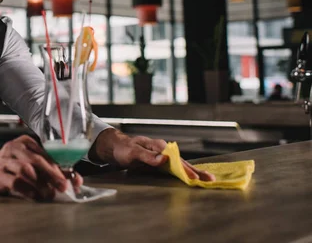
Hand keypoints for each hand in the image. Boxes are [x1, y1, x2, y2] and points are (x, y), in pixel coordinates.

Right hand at [0, 135, 77, 200]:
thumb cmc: (12, 168)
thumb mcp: (31, 165)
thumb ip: (51, 170)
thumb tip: (75, 180)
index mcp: (26, 143)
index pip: (46, 153)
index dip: (61, 167)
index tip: (73, 180)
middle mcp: (14, 148)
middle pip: (36, 160)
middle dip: (52, 175)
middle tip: (63, 187)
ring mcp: (4, 161)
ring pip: (25, 170)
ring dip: (40, 183)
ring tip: (49, 194)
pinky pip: (14, 181)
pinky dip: (27, 190)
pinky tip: (35, 196)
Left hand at [89, 129, 214, 180]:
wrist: (115, 147)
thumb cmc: (123, 149)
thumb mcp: (133, 152)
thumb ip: (147, 156)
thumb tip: (164, 160)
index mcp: (158, 146)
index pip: (175, 159)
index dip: (185, 169)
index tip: (193, 178)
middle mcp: (162, 150)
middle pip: (182, 162)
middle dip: (196, 171)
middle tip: (210, 179)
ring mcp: (162, 156)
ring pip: (180, 165)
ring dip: (194, 172)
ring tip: (207, 179)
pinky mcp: (159, 162)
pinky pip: (174, 168)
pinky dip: (184, 172)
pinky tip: (192, 177)